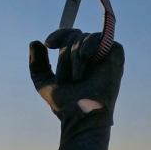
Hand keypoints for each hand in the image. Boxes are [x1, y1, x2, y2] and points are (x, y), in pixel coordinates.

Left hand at [29, 28, 123, 149]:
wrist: (79, 116)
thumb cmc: (64, 104)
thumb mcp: (42, 82)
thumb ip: (37, 63)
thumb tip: (34, 41)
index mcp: (75, 58)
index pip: (68, 34)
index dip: (58, 34)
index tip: (48, 45)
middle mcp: (90, 54)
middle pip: (75, 36)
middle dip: (64, 56)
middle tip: (66, 78)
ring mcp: (103, 55)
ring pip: (87, 37)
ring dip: (75, 56)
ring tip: (77, 76)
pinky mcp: (116, 57)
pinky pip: (105, 38)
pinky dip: (93, 45)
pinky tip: (87, 57)